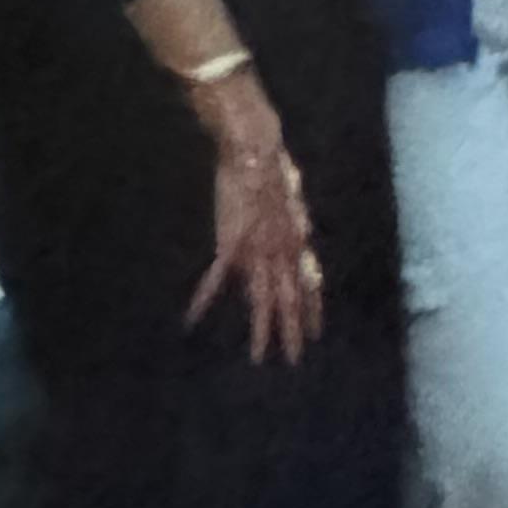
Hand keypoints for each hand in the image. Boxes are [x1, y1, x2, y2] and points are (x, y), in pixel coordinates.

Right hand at [182, 67, 318, 365]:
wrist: (255, 149)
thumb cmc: (273, 167)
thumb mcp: (292, 199)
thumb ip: (292, 222)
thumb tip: (300, 236)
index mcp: (296, 239)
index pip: (308, 282)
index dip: (312, 308)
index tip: (314, 332)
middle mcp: (282, 250)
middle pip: (290, 298)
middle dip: (292, 330)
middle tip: (295, 358)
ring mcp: (257, 250)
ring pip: (262, 299)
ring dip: (262, 329)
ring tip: (260, 356)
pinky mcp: (230, 244)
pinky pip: (216, 278)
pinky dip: (202, 298)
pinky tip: (192, 318)